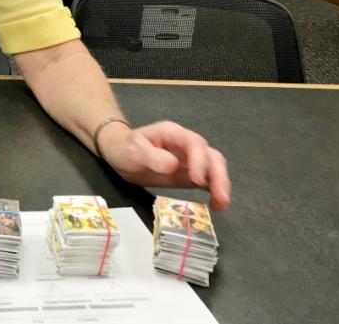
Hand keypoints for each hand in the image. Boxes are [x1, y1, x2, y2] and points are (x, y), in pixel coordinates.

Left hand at [98, 121, 230, 210]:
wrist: (118, 153)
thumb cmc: (124, 147)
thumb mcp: (133, 149)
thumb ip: (152, 156)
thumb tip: (174, 165)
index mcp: (173, 134)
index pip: (194, 143)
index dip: (199, 161)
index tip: (196, 179)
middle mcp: (186, 145)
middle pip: (210, 156)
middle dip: (218, 175)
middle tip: (220, 196)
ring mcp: (189, 160)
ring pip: (213, 168)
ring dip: (220, 184)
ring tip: (220, 204)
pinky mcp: (188, 174)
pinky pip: (207, 180)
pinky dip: (214, 191)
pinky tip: (216, 204)